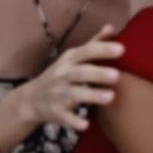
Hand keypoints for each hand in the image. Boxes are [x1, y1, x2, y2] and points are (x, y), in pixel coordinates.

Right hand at [10, 25, 124, 134]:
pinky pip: (64, 117)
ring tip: (111, 97)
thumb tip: (111, 27)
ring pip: (75, 94)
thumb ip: (93, 44)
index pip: (87, 51)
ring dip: (92, 95)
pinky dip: (74, 121)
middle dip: (98, 73)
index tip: (122, 49)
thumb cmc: (61, 74)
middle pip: (81, 72)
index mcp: (70, 59)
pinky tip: (86, 125)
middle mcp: (63, 74)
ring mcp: (57, 94)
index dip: (103, 49)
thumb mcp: (73, 57)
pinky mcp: (55, 112)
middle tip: (117, 75)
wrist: (30, 99)